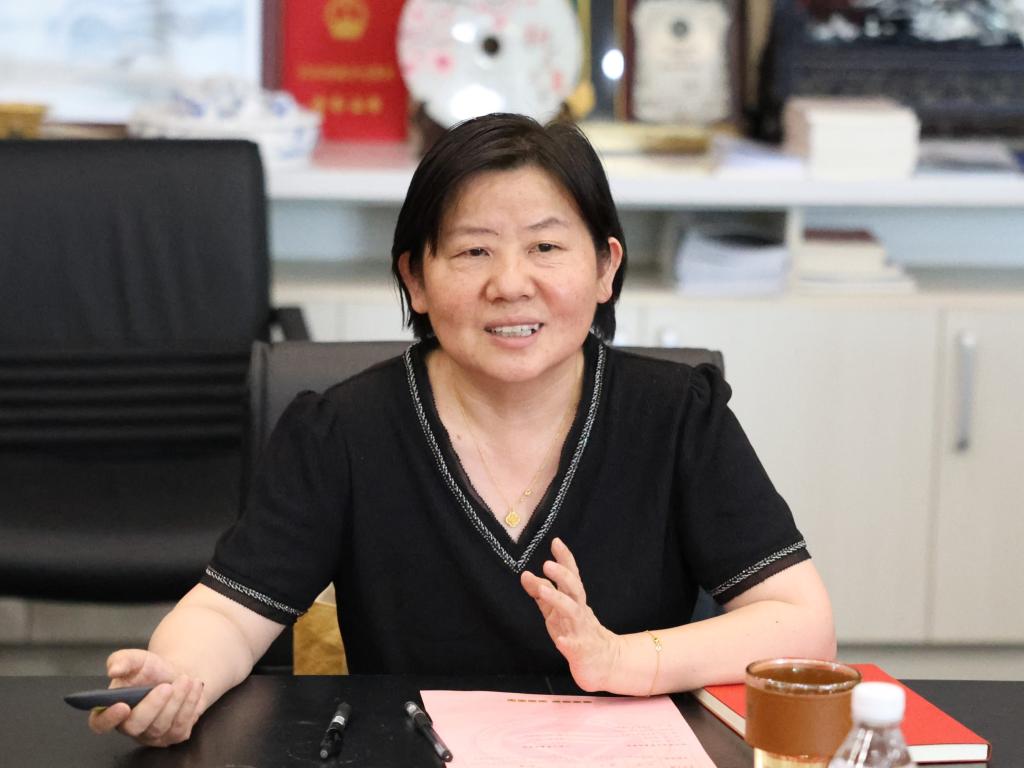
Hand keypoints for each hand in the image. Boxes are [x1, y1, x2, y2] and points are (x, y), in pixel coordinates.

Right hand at [88, 649, 204, 746]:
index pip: (100, 723)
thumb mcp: (137, 658)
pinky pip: (181, 727)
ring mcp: (151, 735)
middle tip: (167, 686)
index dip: (108, 719)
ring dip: (177, 700)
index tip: (123, 705)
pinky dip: (190, 704)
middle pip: (135, 726)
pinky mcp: (173, 736)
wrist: (179, 674)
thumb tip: (113, 669)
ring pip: (161, 727)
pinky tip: (194, 688)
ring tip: (186, 679)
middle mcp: (130, 726)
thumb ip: (123, 660)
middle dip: (153, 705)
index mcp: (113, 708)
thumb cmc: (152, 669)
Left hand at [520, 537, 621, 691]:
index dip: (564, 558)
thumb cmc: (576, 631)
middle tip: (547, 564)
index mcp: (574, 600)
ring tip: (544, 591)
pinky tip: (561, 640)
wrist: (603, 662)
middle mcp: (580, 611)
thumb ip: (542, 592)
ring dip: (559, 600)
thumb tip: (525, 574)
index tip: (555, 541)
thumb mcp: (555, 610)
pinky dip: (569, 642)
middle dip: (563, 575)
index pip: (571, 575)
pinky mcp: (582, 651)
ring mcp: (582, 630)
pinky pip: (575, 646)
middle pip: (574, 589)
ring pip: (573, 612)